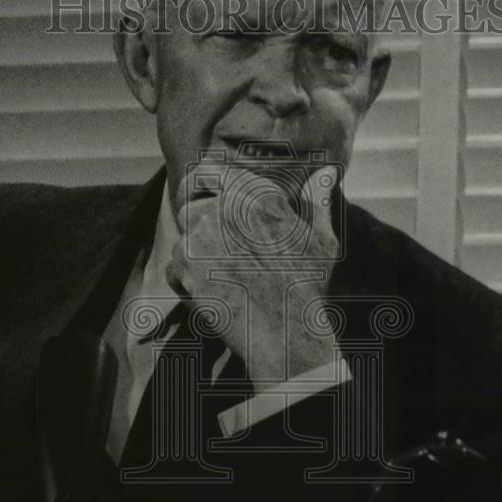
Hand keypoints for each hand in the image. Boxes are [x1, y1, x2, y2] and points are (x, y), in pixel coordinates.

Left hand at [166, 162, 340, 391]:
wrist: (286, 330)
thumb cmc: (307, 285)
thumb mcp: (321, 238)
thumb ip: (317, 199)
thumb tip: (326, 171)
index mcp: (255, 193)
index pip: (207, 172)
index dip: (200, 185)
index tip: (201, 198)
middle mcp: (224, 205)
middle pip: (188, 203)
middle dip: (194, 221)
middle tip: (210, 246)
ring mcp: (199, 233)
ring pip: (182, 237)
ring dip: (193, 254)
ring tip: (221, 277)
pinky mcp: (184, 263)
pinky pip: (175, 269)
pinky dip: (188, 283)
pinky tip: (215, 295)